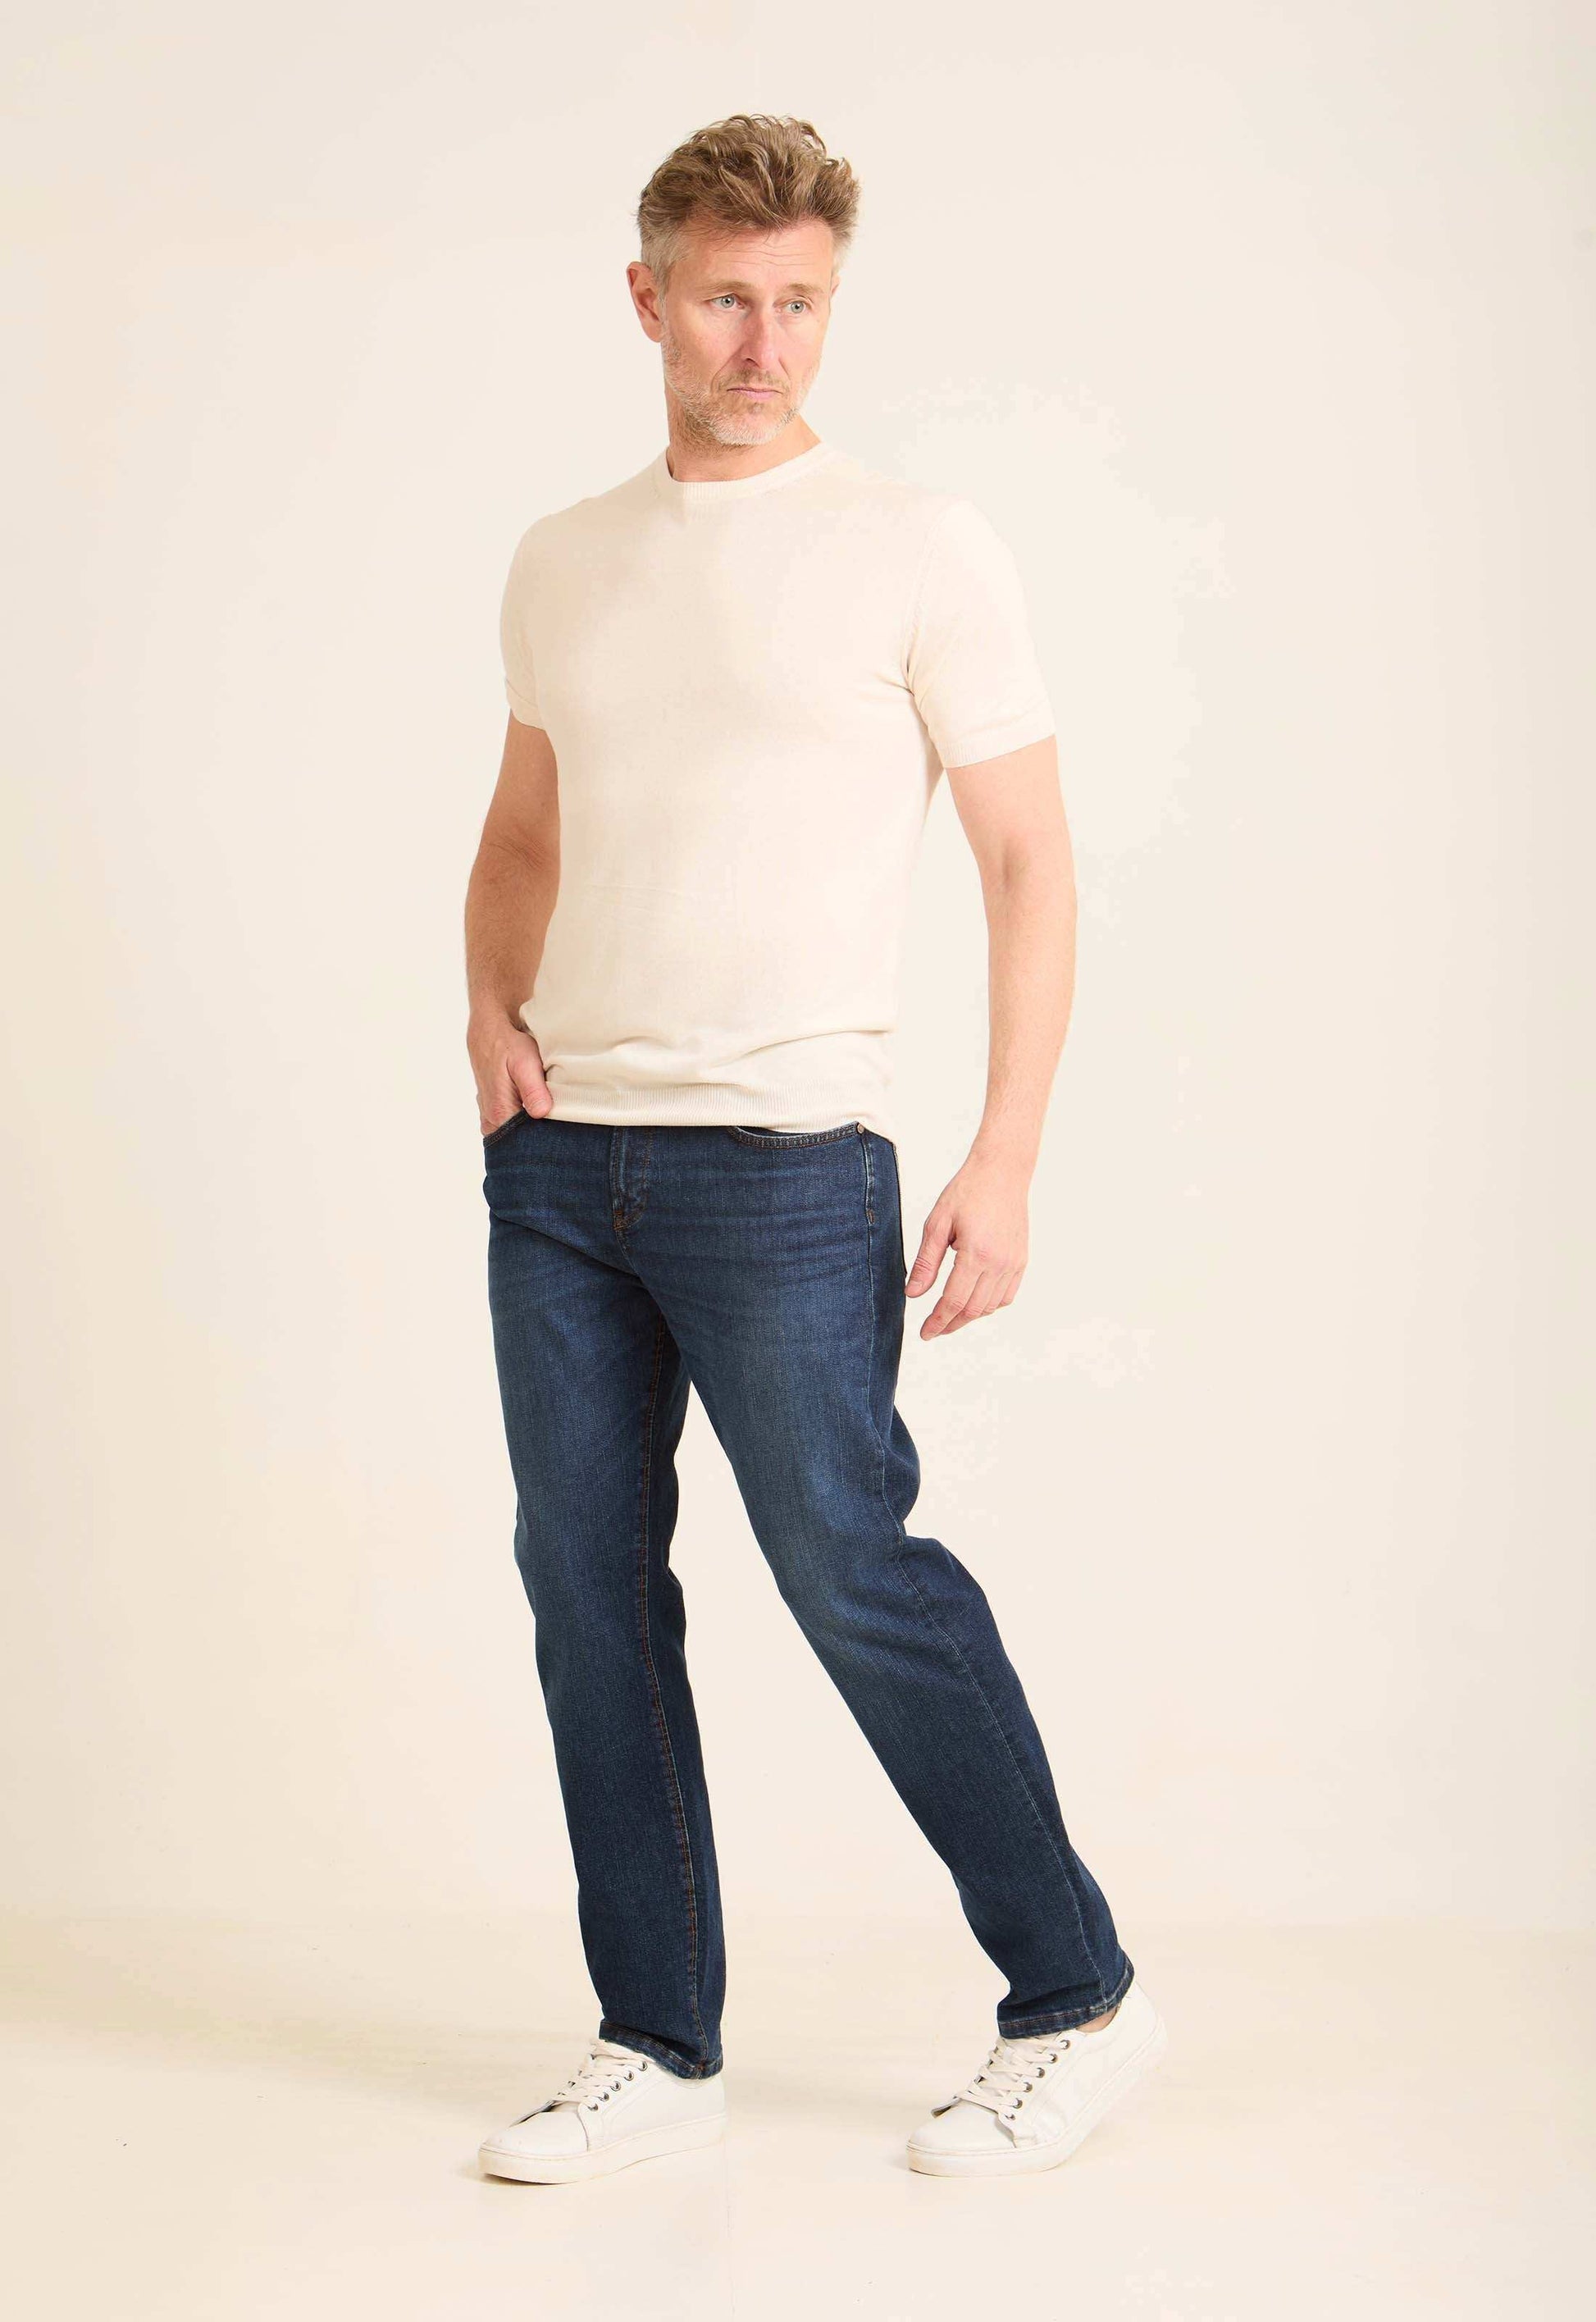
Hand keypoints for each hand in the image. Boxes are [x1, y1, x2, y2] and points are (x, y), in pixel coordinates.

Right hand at [468, 1011, 553, 1134]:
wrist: (488, 1033)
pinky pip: (511, 1126)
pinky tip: (537, 1111)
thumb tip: (541, 1113)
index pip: (527, 1142)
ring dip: (533, 1128)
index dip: (546, 1138)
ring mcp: (490, 1118)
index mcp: (500, 1114)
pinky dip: (525, 1122)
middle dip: (540, 1136)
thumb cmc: (507, 1046)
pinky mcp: (492, 1112)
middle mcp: (491, 1121)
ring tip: (548, 1114)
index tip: (561, 1129)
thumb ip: (533, 1090)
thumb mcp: (524, 1062)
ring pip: (517, 1134)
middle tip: (560, 1123)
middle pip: (521, 1141)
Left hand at [905, 1149, 1030, 1337]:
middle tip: (933, 1330)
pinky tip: (974, 1302)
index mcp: (976, 1254)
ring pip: (991, 1306)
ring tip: (950, 1316)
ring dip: (969, 1316)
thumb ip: (926, 1262)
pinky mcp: (1021, 1260)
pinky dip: (989, 1305)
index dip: (938, 1322)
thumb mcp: (937, 1224)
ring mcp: (1014, 1263)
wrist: (1003, 1172)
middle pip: (973, 1309)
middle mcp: (999, 1263)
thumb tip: (913, 1294)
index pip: (954, 1301)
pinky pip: (1007, 1295)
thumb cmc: (967, 1192)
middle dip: (951, 1324)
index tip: (925, 1334)